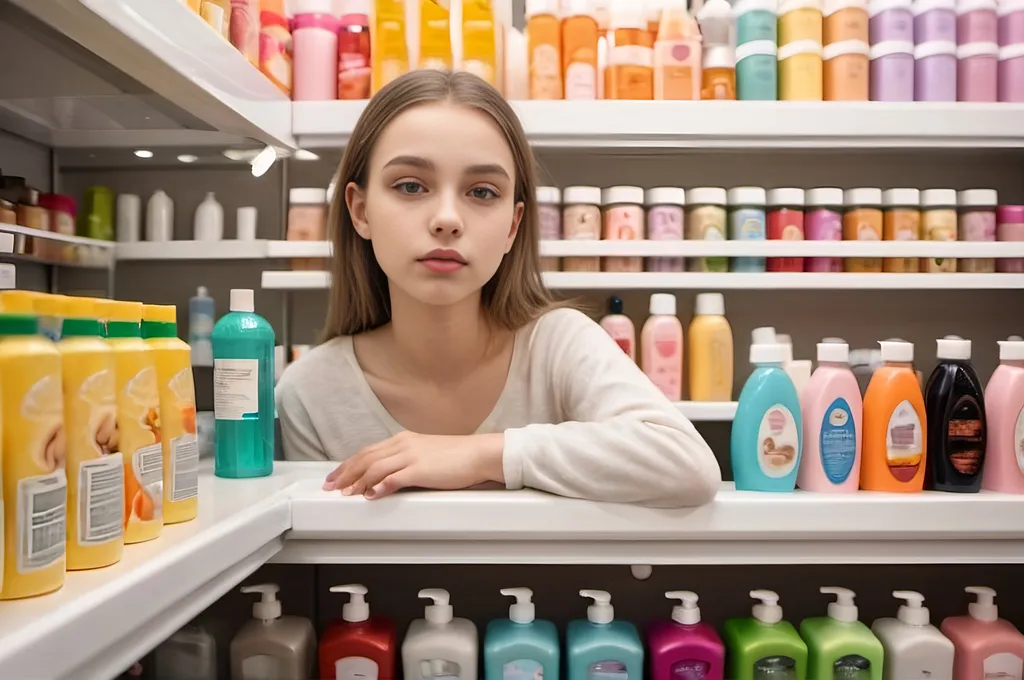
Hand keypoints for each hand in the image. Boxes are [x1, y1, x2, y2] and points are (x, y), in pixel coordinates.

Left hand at [323, 431, 504, 499]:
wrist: (479, 454)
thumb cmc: (457, 456)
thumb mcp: (426, 453)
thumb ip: (406, 462)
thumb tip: (387, 478)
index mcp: (403, 440)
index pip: (368, 451)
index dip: (349, 464)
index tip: (336, 476)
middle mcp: (403, 444)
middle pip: (365, 458)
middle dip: (345, 473)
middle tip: (330, 486)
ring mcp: (411, 456)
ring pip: (375, 468)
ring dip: (357, 481)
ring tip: (346, 494)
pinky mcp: (420, 469)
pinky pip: (394, 478)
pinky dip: (379, 486)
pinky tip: (371, 495)